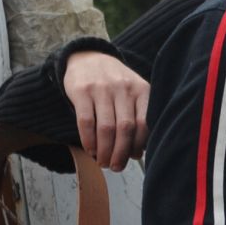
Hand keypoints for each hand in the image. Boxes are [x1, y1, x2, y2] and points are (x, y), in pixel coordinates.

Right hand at [63, 50, 149, 171]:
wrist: (88, 57)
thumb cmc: (115, 83)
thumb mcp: (133, 91)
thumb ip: (138, 116)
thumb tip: (137, 152)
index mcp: (141, 90)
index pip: (144, 123)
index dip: (139, 144)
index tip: (133, 157)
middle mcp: (123, 88)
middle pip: (125, 128)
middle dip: (121, 153)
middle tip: (116, 167)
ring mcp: (102, 89)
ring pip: (106, 128)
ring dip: (105, 150)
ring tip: (104, 162)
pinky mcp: (82, 91)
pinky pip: (86, 121)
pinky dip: (89, 140)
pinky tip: (91, 150)